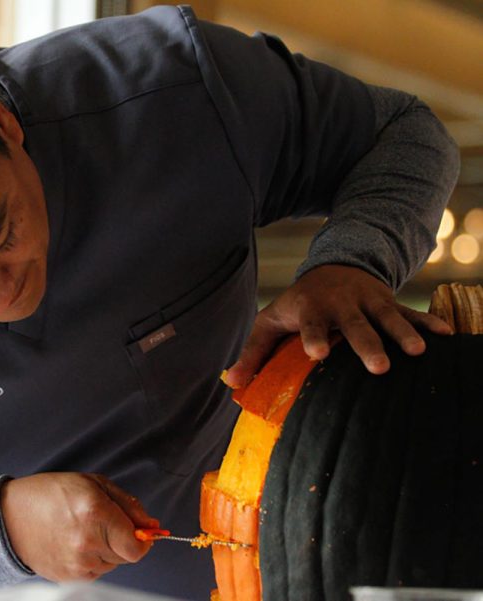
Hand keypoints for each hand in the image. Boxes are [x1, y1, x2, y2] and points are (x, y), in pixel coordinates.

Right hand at [0, 472, 157, 580]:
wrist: (11, 517)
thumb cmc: (50, 494)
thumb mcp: (92, 483)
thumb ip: (127, 504)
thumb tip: (151, 525)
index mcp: (95, 511)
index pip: (137, 545)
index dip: (144, 540)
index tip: (142, 532)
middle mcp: (88, 540)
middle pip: (127, 555)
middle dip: (122, 540)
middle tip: (103, 522)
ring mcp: (77, 562)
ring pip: (111, 564)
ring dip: (106, 550)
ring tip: (83, 530)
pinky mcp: (69, 577)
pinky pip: (95, 571)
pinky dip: (92, 559)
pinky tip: (74, 542)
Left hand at [224, 264, 451, 388]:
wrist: (333, 267)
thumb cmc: (297, 305)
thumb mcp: (271, 322)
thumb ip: (254, 353)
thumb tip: (231, 382)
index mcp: (310, 310)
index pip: (311, 326)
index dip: (314, 338)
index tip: (318, 353)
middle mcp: (341, 304)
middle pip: (355, 326)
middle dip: (366, 344)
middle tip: (378, 366)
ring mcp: (369, 302)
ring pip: (388, 318)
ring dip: (403, 333)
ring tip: (417, 353)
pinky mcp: (390, 303)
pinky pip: (412, 313)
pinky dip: (429, 322)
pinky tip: (447, 335)